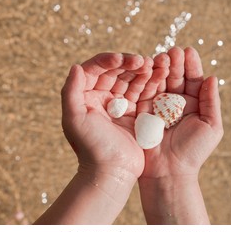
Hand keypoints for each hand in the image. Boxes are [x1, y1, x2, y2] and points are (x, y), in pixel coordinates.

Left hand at [35, 53, 153, 223]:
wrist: (111, 172)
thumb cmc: (91, 147)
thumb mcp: (75, 119)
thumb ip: (71, 91)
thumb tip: (75, 66)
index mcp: (84, 96)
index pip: (96, 69)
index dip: (108, 60)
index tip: (122, 59)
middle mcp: (100, 97)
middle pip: (115, 71)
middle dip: (129, 63)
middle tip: (142, 61)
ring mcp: (118, 104)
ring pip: (130, 79)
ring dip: (141, 70)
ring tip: (153, 65)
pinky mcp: (133, 112)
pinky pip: (142, 92)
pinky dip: (150, 83)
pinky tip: (159, 74)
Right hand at [139, 47, 223, 177]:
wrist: (169, 171)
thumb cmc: (193, 152)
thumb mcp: (211, 126)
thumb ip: (212, 101)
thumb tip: (213, 77)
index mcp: (194, 104)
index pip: (193, 79)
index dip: (192, 65)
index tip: (189, 51)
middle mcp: (176, 102)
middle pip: (176, 77)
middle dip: (176, 63)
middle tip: (174, 51)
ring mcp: (159, 105)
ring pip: (160, 81)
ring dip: (162, 67)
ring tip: (163, 56)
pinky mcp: (143, 110)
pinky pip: (145, 91)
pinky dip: (148, 79)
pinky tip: (150, 68)